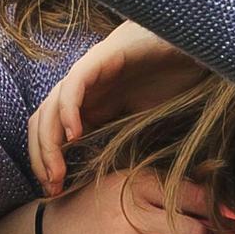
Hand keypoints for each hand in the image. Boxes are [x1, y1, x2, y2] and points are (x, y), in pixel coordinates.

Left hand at [27, 23, 212, 194]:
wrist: (192, 41)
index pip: (52, 134)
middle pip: (43, 124)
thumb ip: (127, 140)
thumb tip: (121, 182)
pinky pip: (73, 87)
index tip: (57, 191)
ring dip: (48, 144)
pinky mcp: (99, 58)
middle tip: (52, 190)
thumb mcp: (147, 120)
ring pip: (51, 109)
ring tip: (57, 173)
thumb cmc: (173, 79)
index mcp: (89, 104)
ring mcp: (88, 73)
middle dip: (42, 159)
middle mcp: (82, 89)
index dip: (48, 162)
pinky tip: (76, 136)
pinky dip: (69, 111)